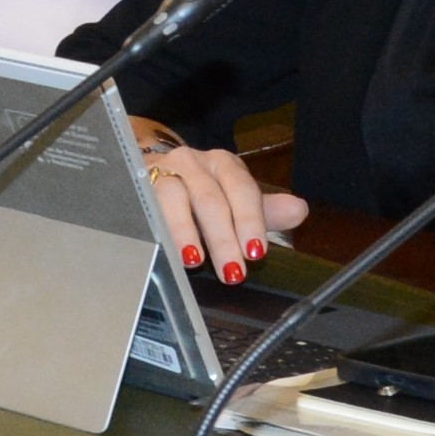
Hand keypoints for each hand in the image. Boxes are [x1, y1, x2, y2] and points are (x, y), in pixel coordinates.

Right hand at [129, 121, 304, 285]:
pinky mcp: (135, 183)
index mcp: (223, 165)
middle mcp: (192, 162)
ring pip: (172, 196)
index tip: (255, 252)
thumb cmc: (203, 192)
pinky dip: (155, 226)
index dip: (249, 221)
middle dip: (222, 238)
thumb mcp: (236, 201)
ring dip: (184, 231)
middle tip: (232, 273)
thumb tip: (299, 210)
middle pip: (209, 198)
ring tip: (194, 260)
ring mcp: (161, 170)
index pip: (241, 189)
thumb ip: (265, 210)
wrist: (156, 173)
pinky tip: (161, 245)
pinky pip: (144, 203)